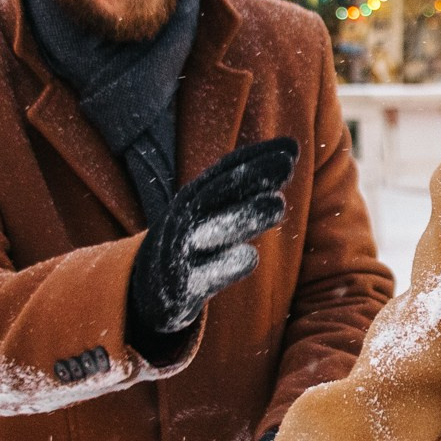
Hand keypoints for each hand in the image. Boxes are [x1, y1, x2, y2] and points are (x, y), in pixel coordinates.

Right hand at [126, 137, 297, 359]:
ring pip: (211, 230)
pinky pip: (203, 276)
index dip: (257, 157)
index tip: (291, 147)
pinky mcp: (179, 287)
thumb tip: (289, 155)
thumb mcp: (212, 213)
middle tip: (288, 166)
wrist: (149, 293)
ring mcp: (178, 252)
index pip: (225, 171)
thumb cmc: (195, 245)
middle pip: (216, 193)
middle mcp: (184, 219)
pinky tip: (250, 256)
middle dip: (251, 177)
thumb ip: (246, 189)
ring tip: (278, 204)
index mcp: (194, 199)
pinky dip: (224, 266)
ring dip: (243, 216)